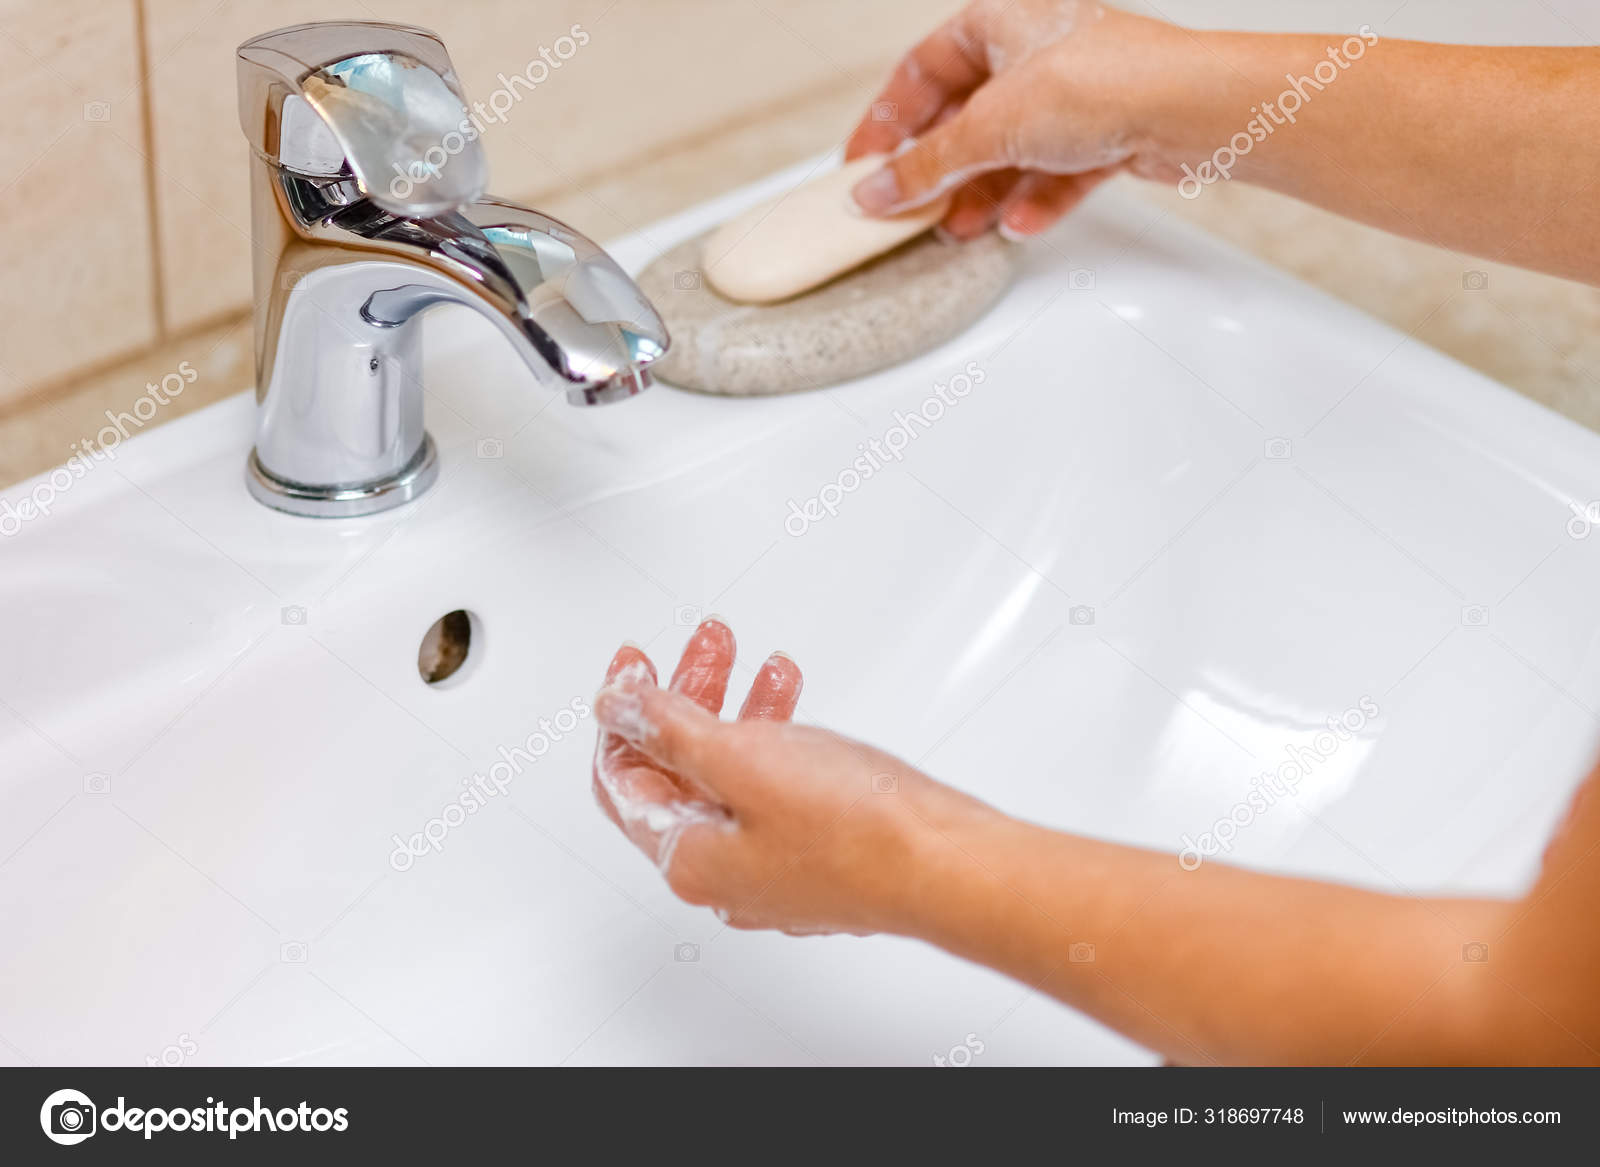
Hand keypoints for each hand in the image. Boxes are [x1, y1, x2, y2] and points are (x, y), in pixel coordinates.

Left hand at [591, 620, 990, 935]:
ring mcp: (774, 868)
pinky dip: (777, 740)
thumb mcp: (740, 758)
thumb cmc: (857, 829)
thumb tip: (615, 708)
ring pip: (732, 777)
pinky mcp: (819, 856)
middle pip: (680, 773)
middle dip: (687, 698)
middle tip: (706, 648)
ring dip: (738, 710)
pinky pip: (774, 789)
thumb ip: (668, 728)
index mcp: (689, 858)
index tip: (634, 667)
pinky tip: (796, 706)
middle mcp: (725, 873)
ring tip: (761, 664)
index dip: (622, 715)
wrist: (949, 865)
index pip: (624, 780)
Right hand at [846, 0, 1185, 238]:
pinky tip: (1018, 224)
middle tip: (909, 207)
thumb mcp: (989, 127)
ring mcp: (1072, 95)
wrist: (1189, 110)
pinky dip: (1033, 200)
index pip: (921, 71)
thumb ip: (925, 166)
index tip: (863, 164)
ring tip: (961, 228)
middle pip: (965, 118)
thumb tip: (875, 190)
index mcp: (998, 20)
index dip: (886, 120)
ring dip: (982, 194)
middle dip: (939, 170)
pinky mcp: (1104, 134)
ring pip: (1009, 152)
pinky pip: (1054, 173)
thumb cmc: (1104, 82)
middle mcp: (1034, 52)